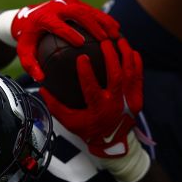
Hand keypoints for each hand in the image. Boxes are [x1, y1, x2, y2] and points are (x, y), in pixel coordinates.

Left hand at [11, 0, 120, 81]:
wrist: (27, 16)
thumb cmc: (28, 38)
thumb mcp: (25, 52)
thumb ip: (31, 65)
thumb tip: (42, 79)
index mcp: (43, 17)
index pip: (57, 24)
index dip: (68, 32)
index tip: (80, 43)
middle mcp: (56, 6)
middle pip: (77, 13)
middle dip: (93, 25)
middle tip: (105, 39)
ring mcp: (66, 2)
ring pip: (87, 9)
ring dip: (103, 21)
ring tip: (116, 34)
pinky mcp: (74, 1)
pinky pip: (91, 9)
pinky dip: (104, 18)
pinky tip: (116, 28)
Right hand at [39, 38, 142, 157]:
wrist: (112, 141)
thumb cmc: (88, 129)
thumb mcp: (69, 121)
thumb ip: (55, 105)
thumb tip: (42, 89)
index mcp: (98, 108)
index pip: (92, 88)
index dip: (87, 72)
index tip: (82, 57)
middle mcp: (116, 103)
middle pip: (115, 76)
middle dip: (111, 57)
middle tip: (104, 42)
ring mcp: (129, 100)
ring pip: (129, 74)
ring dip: (125, 55)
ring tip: (119, 40)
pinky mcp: (137, 99)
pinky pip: (138, 78)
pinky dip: (137, 64)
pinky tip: (132, 51)